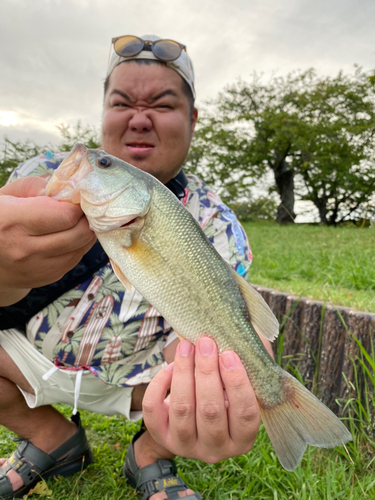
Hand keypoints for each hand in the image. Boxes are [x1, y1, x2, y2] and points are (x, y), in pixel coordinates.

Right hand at [0, 177, 95, 304]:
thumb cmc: (0, 219)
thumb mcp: (8, 195)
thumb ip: (36, 186)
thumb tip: (67, 190)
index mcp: (12, 221)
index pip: (64, 215)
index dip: (76, 204)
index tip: (75, 197)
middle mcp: (25, 248)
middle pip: (79, 233)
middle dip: (86, 217)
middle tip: (83, 208)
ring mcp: (38, 267)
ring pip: (82, 247)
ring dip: (86, 231)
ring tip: (78, 220)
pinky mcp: (48, 277)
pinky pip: (76, 258)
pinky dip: (80, 245)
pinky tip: (71, 235)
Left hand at [142, 336, 259, 462]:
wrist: (197, 412)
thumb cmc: (224, 392)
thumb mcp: (239, 386)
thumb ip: (240, 369)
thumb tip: (235, 336)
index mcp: (242, 440)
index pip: (245, 414)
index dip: (237, 382)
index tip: (229, 354)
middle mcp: (215, 449)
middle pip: (210, 411)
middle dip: (207, 372)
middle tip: (205, 342)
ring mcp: (186, 446)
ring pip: (182, 409)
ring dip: (184, 372)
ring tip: (186, 346)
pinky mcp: (162, 437)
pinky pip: (153, 411)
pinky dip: (159, 385)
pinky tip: (170, 367)